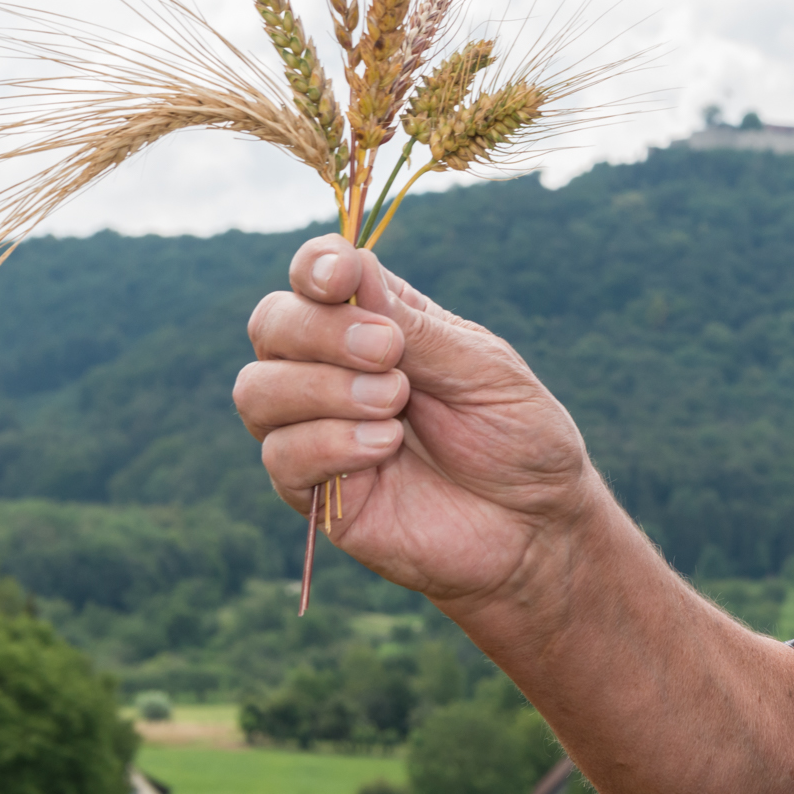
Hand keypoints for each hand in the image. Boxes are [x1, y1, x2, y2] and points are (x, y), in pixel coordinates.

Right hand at [235, 235, 600, 605]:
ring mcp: (317, 430)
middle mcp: (333, 370)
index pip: (315, 276)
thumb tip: (352, 267)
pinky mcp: (313, 493)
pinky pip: (280, 456)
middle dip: (319, 331)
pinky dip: (329, 443)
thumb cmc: (519, 437)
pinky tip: (385, 447)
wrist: (536, 526)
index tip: (339, 277)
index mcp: (379, 324)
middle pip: (271, 324)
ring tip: (394, 405)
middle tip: (390, 354)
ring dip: (323, 388)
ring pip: (257, 389)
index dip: (315, 267)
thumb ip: (415, 326)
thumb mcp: (482, 367)